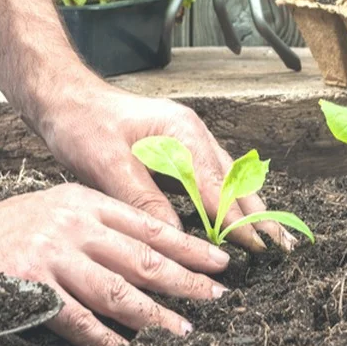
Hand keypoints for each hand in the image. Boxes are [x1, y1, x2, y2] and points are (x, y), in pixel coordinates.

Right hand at [0, 182, 228, 345]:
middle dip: (185, 279)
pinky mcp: (31, 287)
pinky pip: (77, 318)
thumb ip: (96, 225)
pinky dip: (103, 336)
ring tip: (182, 329)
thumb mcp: (55, 209)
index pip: (148, 225)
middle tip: (216, 297)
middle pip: (142, 256)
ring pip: (118, 290)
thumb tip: (146, 253)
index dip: (188, 245)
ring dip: (154, 314)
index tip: (218, 261)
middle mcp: (73, 224)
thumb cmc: (3, 231)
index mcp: (84, 202)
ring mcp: (53, 255)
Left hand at [39, 85, 296, 251]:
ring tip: (271, 237)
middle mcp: (192, 133)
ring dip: (248, 208)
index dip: (236, 220)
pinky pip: (211, 178)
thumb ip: (143, 199)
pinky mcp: (177, 149)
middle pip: (234, 180)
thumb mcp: (107, 163)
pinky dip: (226, 200)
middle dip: (258, 214)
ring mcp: (187, 140)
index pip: (217, 185)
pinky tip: (235, 219)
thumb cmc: (82, 124)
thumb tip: (173, 237)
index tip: (257, 247)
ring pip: (227, 179)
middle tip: (282, 247)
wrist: (64, 98)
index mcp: (181, 131)